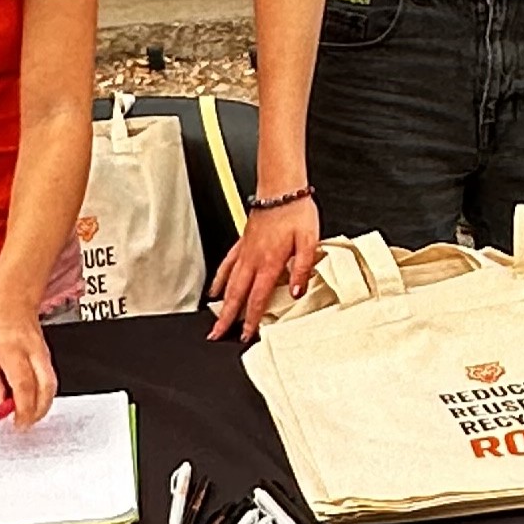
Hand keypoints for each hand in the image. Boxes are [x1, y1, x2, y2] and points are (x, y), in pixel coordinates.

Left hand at [0, 274, 56, 427]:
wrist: (13, 296)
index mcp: (10, 349)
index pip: (23, 384)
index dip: (22, 408)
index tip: (15, 422)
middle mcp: (32, 351)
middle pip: (46, 388)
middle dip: (37, 412)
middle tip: (24, 425)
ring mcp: (43, 352)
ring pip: (52, 385)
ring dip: (42, 405)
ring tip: (26, 416)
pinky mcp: (47, 354)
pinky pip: (49, 378)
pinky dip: (43, 394)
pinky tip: (30, 400)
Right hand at [208, 195, 322, 340]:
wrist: (282, 188)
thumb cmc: (296, 211)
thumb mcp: (310, 241)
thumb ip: (303, 269)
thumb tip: (296, 291)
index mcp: (270, 262)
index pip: (257, 297)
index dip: (250, 319)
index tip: (245, 334)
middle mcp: (254, 258)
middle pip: (236, 294)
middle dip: (226, 317)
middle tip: (217, 334)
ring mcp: (246, 250)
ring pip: (228, 282)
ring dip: (221, 302)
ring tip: (214, 318)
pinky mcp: (243, 241)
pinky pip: (227, 264)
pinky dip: (219, 278)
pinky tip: (216, 287)